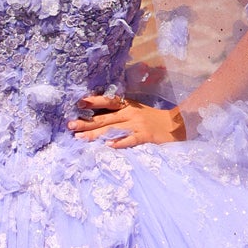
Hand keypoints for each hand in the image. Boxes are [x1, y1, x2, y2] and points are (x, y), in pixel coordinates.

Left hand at [68, 93, 185, 149]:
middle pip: (105, 118)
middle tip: (70, 126)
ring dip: (95, 134)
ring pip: (113, 129)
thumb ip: (120, 112)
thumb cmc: (153, 119)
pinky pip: (130, 140)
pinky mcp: (145, 136)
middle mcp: (131, 114)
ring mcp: (138, 125)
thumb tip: (97, 116)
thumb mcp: (137, 111)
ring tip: (80, 138)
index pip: (108, 102)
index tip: (79, 103)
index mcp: (128, 106)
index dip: (94, 102)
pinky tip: (108, 146)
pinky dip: (119, 143)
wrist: (177, 125)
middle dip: (86, 122)